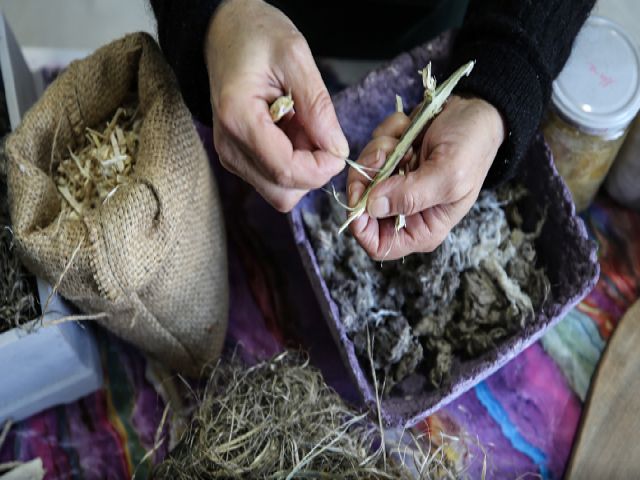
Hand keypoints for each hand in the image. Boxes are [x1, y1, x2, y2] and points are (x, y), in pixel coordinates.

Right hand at [205, 0, 348, 211]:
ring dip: (303, 168)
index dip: (321, 168)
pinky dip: (293, 163)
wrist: (225, 32)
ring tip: (302, 126)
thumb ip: (318, 107)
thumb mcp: (296, 56)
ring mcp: (230, 156)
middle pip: (283, 193)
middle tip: (319, 133)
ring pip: (280, 192)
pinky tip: (291, 131)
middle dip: (313, 172)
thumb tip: (337, 150)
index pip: (286, 172)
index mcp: (238, 119)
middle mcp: (229, 147)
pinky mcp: (238, 159)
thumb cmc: (256, 36)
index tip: (338, 147)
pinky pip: (273, 180)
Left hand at [347, 95, 505, 259]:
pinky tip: (406, 130)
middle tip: (382, 155)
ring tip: (402, 141)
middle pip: (362, 208)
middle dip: (366, 178)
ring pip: (362, 177)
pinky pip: (370, 152)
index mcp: (423, 228)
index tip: (360, 196)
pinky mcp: (390, 161)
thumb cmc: (472, 146)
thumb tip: (372, 208)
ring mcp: (395, 185)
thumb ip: (410, 195)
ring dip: (377, 152)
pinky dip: (384, 135)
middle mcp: (406, 211)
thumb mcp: (448, 174)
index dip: (361, 226)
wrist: (477, 109)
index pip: (379, 246)